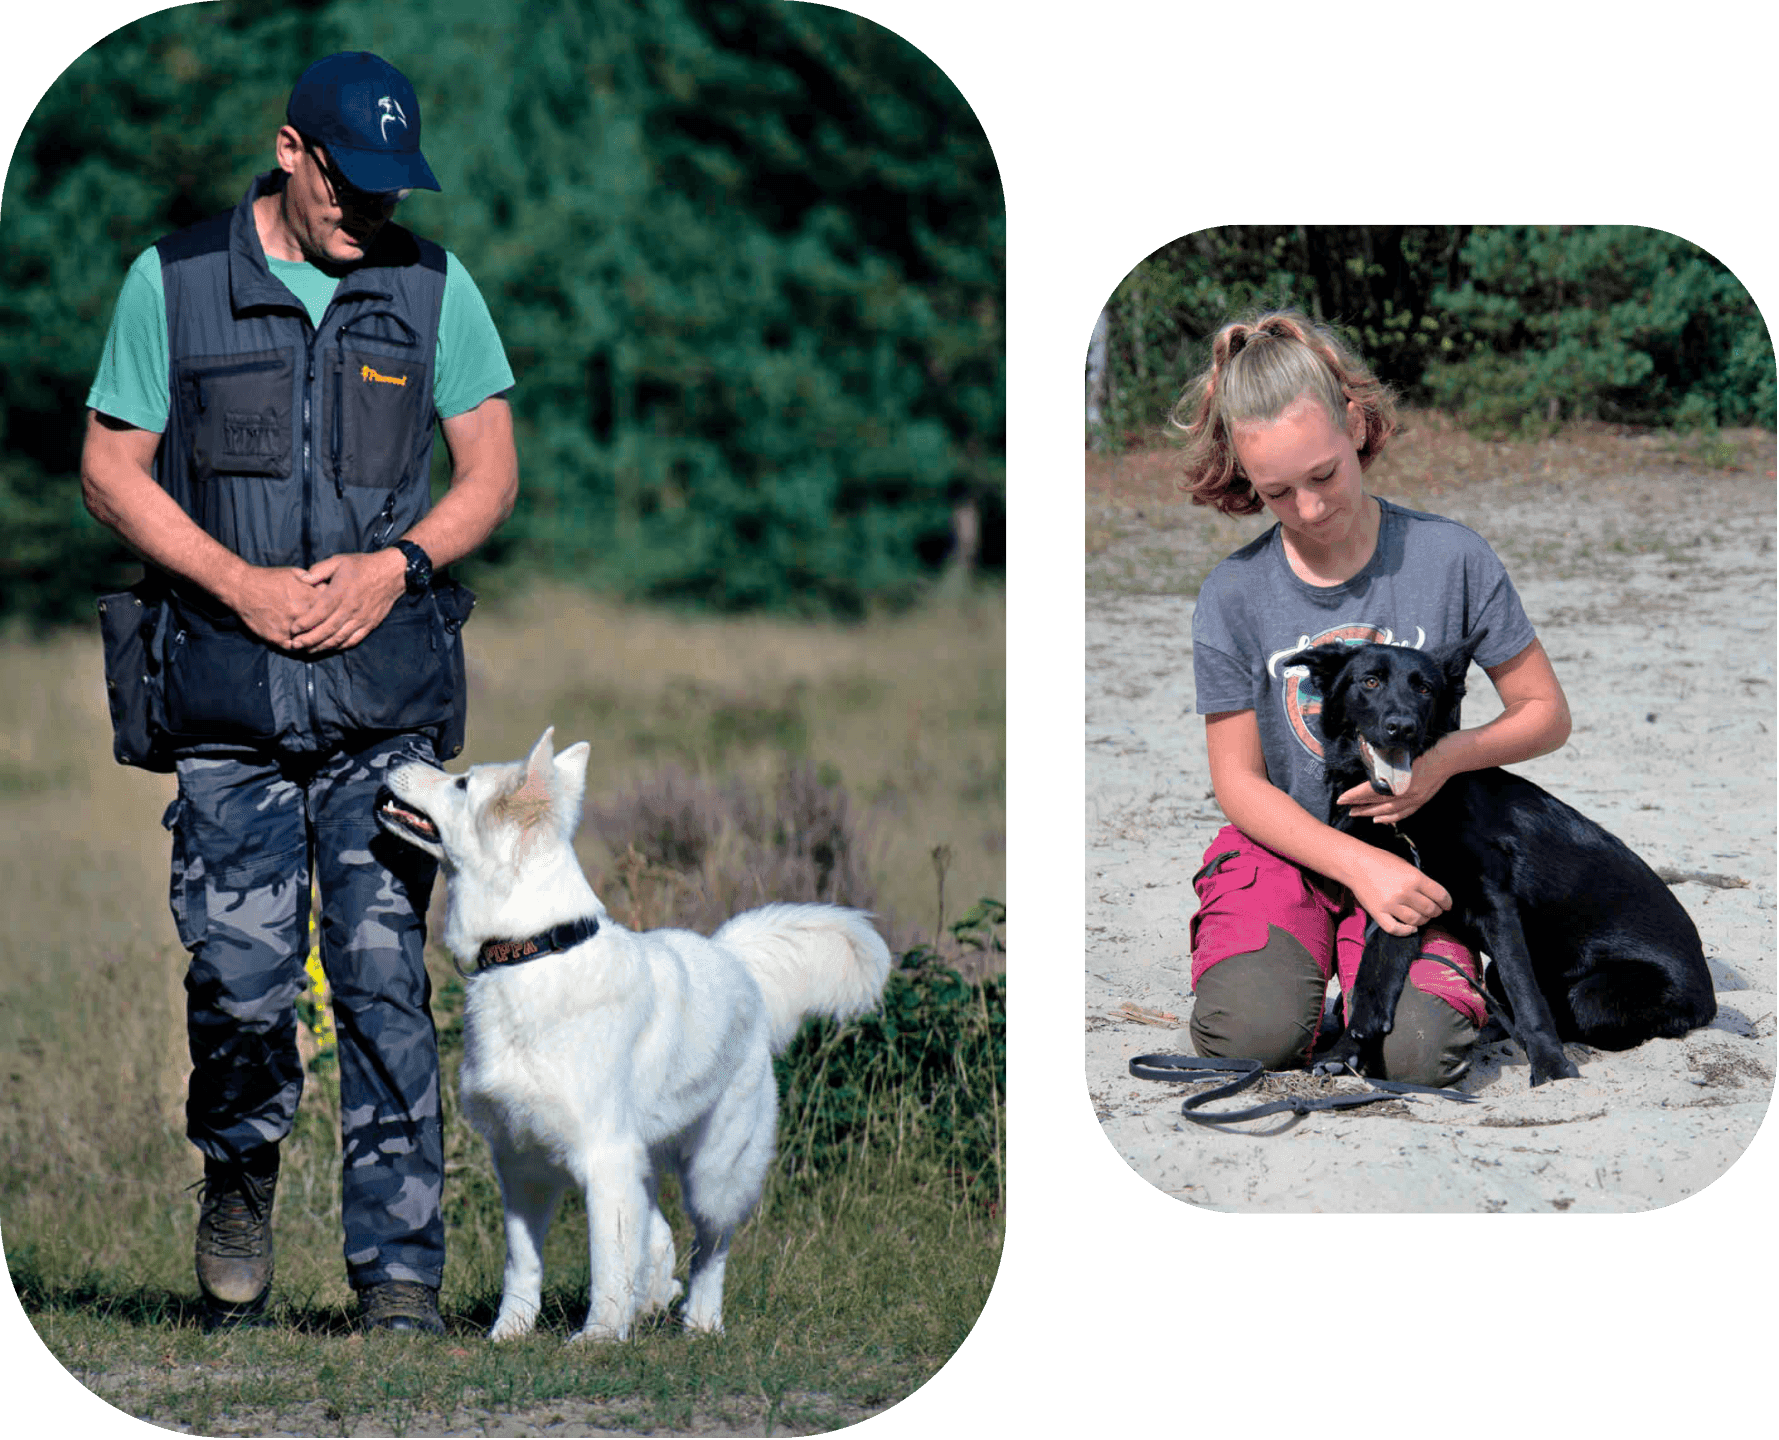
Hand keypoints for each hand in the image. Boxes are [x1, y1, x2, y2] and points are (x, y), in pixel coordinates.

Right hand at [225, 565, 328, 648]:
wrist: (242, 588)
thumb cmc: (270, 579)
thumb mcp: (295, 574)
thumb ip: (314, 582)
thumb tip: (329, 586)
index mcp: (309, 597)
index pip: (333, 611)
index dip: (335, 614)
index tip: (335, 616)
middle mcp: (301, 614)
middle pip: (324, 628)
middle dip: (328, 629)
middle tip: (330, 631)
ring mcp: (289, 627)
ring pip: (310, 641)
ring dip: (315, 641)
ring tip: (318, 640)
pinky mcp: (277, 638)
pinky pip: (294, 648)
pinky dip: (299, 646)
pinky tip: (302, 643)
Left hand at [287, 550, 406, 653]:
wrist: (393, 572)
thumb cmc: (363, 565)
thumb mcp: (339, 561)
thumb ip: (318, 570)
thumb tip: (301, 578)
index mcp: (341, 592)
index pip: (319, 612)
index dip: (305, 623)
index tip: (293, 629)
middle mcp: (351, 607)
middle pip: (327, 629)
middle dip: (309, 639)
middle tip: (295, 645)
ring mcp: (362, 618)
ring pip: (339, 637)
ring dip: (322, 646)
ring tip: (308, 650)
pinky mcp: (370, 624)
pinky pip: (353, 639)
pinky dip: (340, 646)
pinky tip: (329, 647)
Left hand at [1336, 737, 1453, 824]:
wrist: (1452, 754)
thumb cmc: (1428, 746)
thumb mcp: (1404, 750)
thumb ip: (1388, 762)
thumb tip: (1370, 767)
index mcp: (1400, 778)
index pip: (1371, 790)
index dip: (1355, 796)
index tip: (1341, 799)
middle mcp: (1407, 791)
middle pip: (1378, 802)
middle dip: (1360, 806)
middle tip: (1344, 807)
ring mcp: (1416, 797)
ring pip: (1389, 810)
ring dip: (1371, 813)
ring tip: (1357, 814)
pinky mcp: (1422, 799)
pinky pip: (1404, 813)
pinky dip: (1390, 818)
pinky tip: (1380, 820)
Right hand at [1343, 845, 1451, 936]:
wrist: (1355, 863)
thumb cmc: (1381, 861)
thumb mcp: (1406, 865)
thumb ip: (1420, 879)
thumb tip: (1432, 895)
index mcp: (1414, 878)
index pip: (1440, 895)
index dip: (1447, 903)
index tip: (1447, 906)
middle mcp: (1405, 892)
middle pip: (1429, 910)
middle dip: (1435, 912)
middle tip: (1434, 911)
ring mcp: (1391, 904)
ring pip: (1416, 920)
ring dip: (1423, 921)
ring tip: (1422, 917)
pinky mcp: (1378, 913)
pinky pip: (1395, 928)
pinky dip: (1406, 931)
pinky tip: (1410, 928)